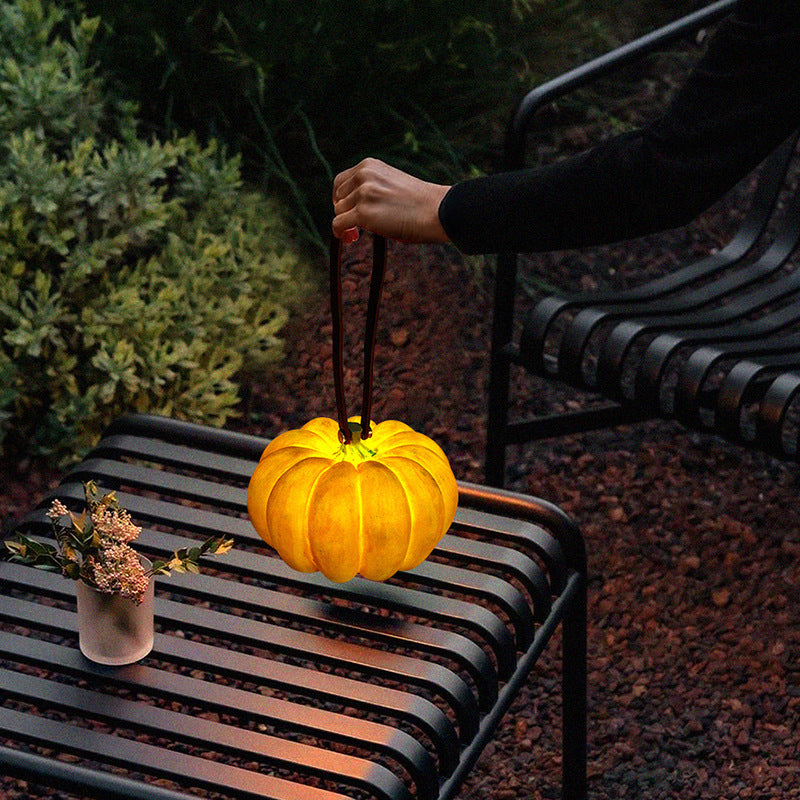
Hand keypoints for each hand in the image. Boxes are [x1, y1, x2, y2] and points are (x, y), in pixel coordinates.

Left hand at [332, 158, 450, 243]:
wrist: (438, 210)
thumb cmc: (421, 204)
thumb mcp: (392, 186)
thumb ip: (373, 190)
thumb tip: (355, 211)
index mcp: (370, 166)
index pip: (342, 182)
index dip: (342, 199)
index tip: (349, 211)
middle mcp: (364, 175)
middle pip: (338, 197)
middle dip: (343, 212)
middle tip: (353, 228)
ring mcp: (363, 193)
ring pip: (339, 212)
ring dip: (346, 224)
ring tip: (356, 235)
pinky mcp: (363, 212)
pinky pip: (339, 224)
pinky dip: (341, 233)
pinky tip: (349, 239)